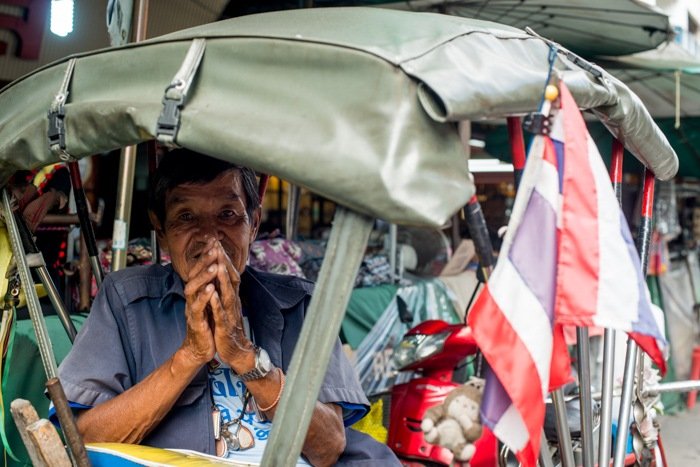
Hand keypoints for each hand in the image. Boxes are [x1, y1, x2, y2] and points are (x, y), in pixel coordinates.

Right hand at [180, 237, 218, 365]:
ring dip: (203, 277)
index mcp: (196, 293)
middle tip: (213, 247)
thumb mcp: (209, 301)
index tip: (213, 240)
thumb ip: (210, 285)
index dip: (205, 255)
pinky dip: (204, 298)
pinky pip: (198, 308)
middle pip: (193, 275)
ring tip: (213, 266)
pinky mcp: (196, 322)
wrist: (200, 348)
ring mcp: (192, 309)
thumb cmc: (206, 323)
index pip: (199, 269)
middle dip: (203, 261)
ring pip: (193, 290)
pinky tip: (211, 289)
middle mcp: (191, 298)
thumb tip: (216, 266)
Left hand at [209, 240, 254, 370]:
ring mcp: (230, 314)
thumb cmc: (229, 327)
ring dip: (223, 279)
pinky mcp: (225, 327)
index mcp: (232, 297)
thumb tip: (221, 274)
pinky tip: (213, 294)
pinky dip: (217, 303)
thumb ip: (225, 291)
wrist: (237, 351)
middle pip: (230, 279)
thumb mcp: (227, 306)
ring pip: (228, 294)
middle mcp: (233, 302)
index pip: (230, 274)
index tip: (216, 243)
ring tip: (218, 265)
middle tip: (217, 246)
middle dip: (223, 263)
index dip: (224, 259)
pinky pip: (221, 313)